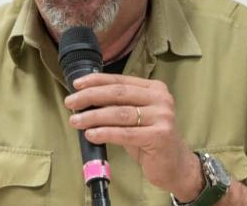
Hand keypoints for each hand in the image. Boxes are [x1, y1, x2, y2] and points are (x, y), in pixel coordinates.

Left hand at [64, 73, 202, 199]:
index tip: (76, 85)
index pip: (120, 80)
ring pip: (119, 114)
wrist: (176, 166)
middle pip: (118, 94)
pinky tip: (91, 135)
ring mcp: (162, 117)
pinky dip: (105, 133)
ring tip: (75, 121)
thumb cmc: (150, 140)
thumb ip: (116, 106)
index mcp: (154, 89)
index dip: (96, 81)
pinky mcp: (160, 136)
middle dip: (90, 97)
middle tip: (71, 103)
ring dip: (93, 117)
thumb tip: (84, 101)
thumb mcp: (135, 118)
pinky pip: (125, 133)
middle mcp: (160, 99)